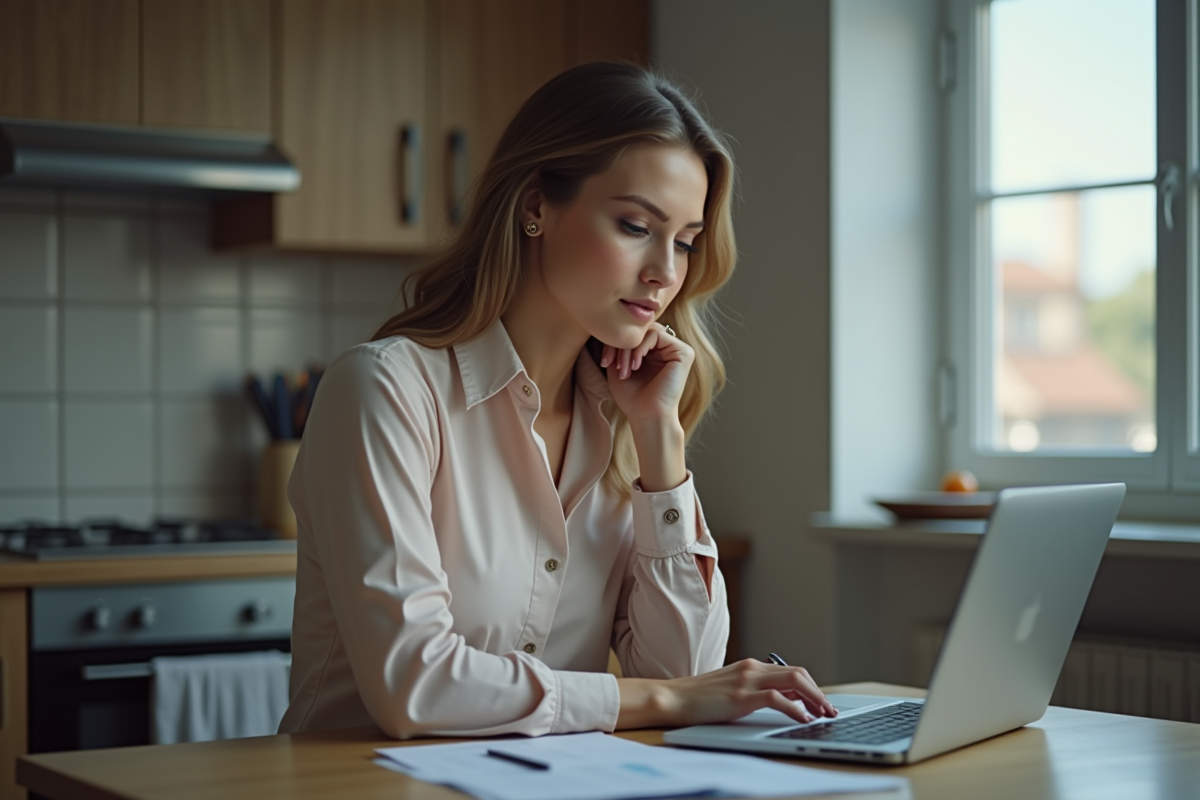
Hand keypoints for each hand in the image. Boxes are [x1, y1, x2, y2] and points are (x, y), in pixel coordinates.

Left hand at [600, 323, 693, 426]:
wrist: (647, 417)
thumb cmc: (633, 398)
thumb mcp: (618, 367)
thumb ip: (618, 346)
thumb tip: (612, 326)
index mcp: (655, 352)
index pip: (634, 334)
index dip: (616, 343)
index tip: (605, 362)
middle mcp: (668, 349)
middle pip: (640, 331)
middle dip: (621, 345)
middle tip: (611, 364)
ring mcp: (677, 349)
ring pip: (646, 332)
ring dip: (629, 349)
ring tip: (624, 369)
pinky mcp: (684, 352)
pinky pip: (656, 335)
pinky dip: (640, 348)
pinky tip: (635, 365)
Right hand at [616, 659, 837, 728]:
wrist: (673, 698)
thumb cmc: (698, 698)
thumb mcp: (731, 689)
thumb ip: (754, 691)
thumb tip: (783, 701)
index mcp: (751, 666)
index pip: (791, 671)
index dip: (811, 687)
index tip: (822, 703)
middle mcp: (752, 668)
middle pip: (798, 673)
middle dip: (818, 692)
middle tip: (829, 710)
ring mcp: (746, 680)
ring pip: (793, 681)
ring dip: (814, 698)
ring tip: (824, 714)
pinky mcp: (740, 697)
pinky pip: (777, 699)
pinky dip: (795, 708)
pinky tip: (804, 718)